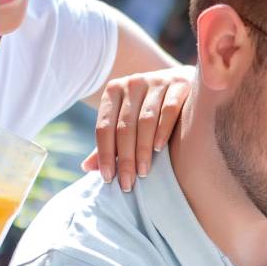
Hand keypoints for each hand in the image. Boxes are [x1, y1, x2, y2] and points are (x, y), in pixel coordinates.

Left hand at [83, 66, 194, 191]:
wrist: (179, 83)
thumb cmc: (147, 108)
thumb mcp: (125, 121)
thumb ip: (109, 142)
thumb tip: (87, 168)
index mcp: (113, 91)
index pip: (104, 127)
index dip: (104, 154)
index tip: (108, 178)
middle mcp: (132, 83)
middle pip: (124, 127)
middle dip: (125, 158)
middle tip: (127, 183)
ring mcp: (156, 81)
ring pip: (145, 121)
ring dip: (142, 149)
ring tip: (142, 172)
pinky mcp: (179, 84)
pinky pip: (168, 110)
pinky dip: (162, 130)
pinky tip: (158, 148)